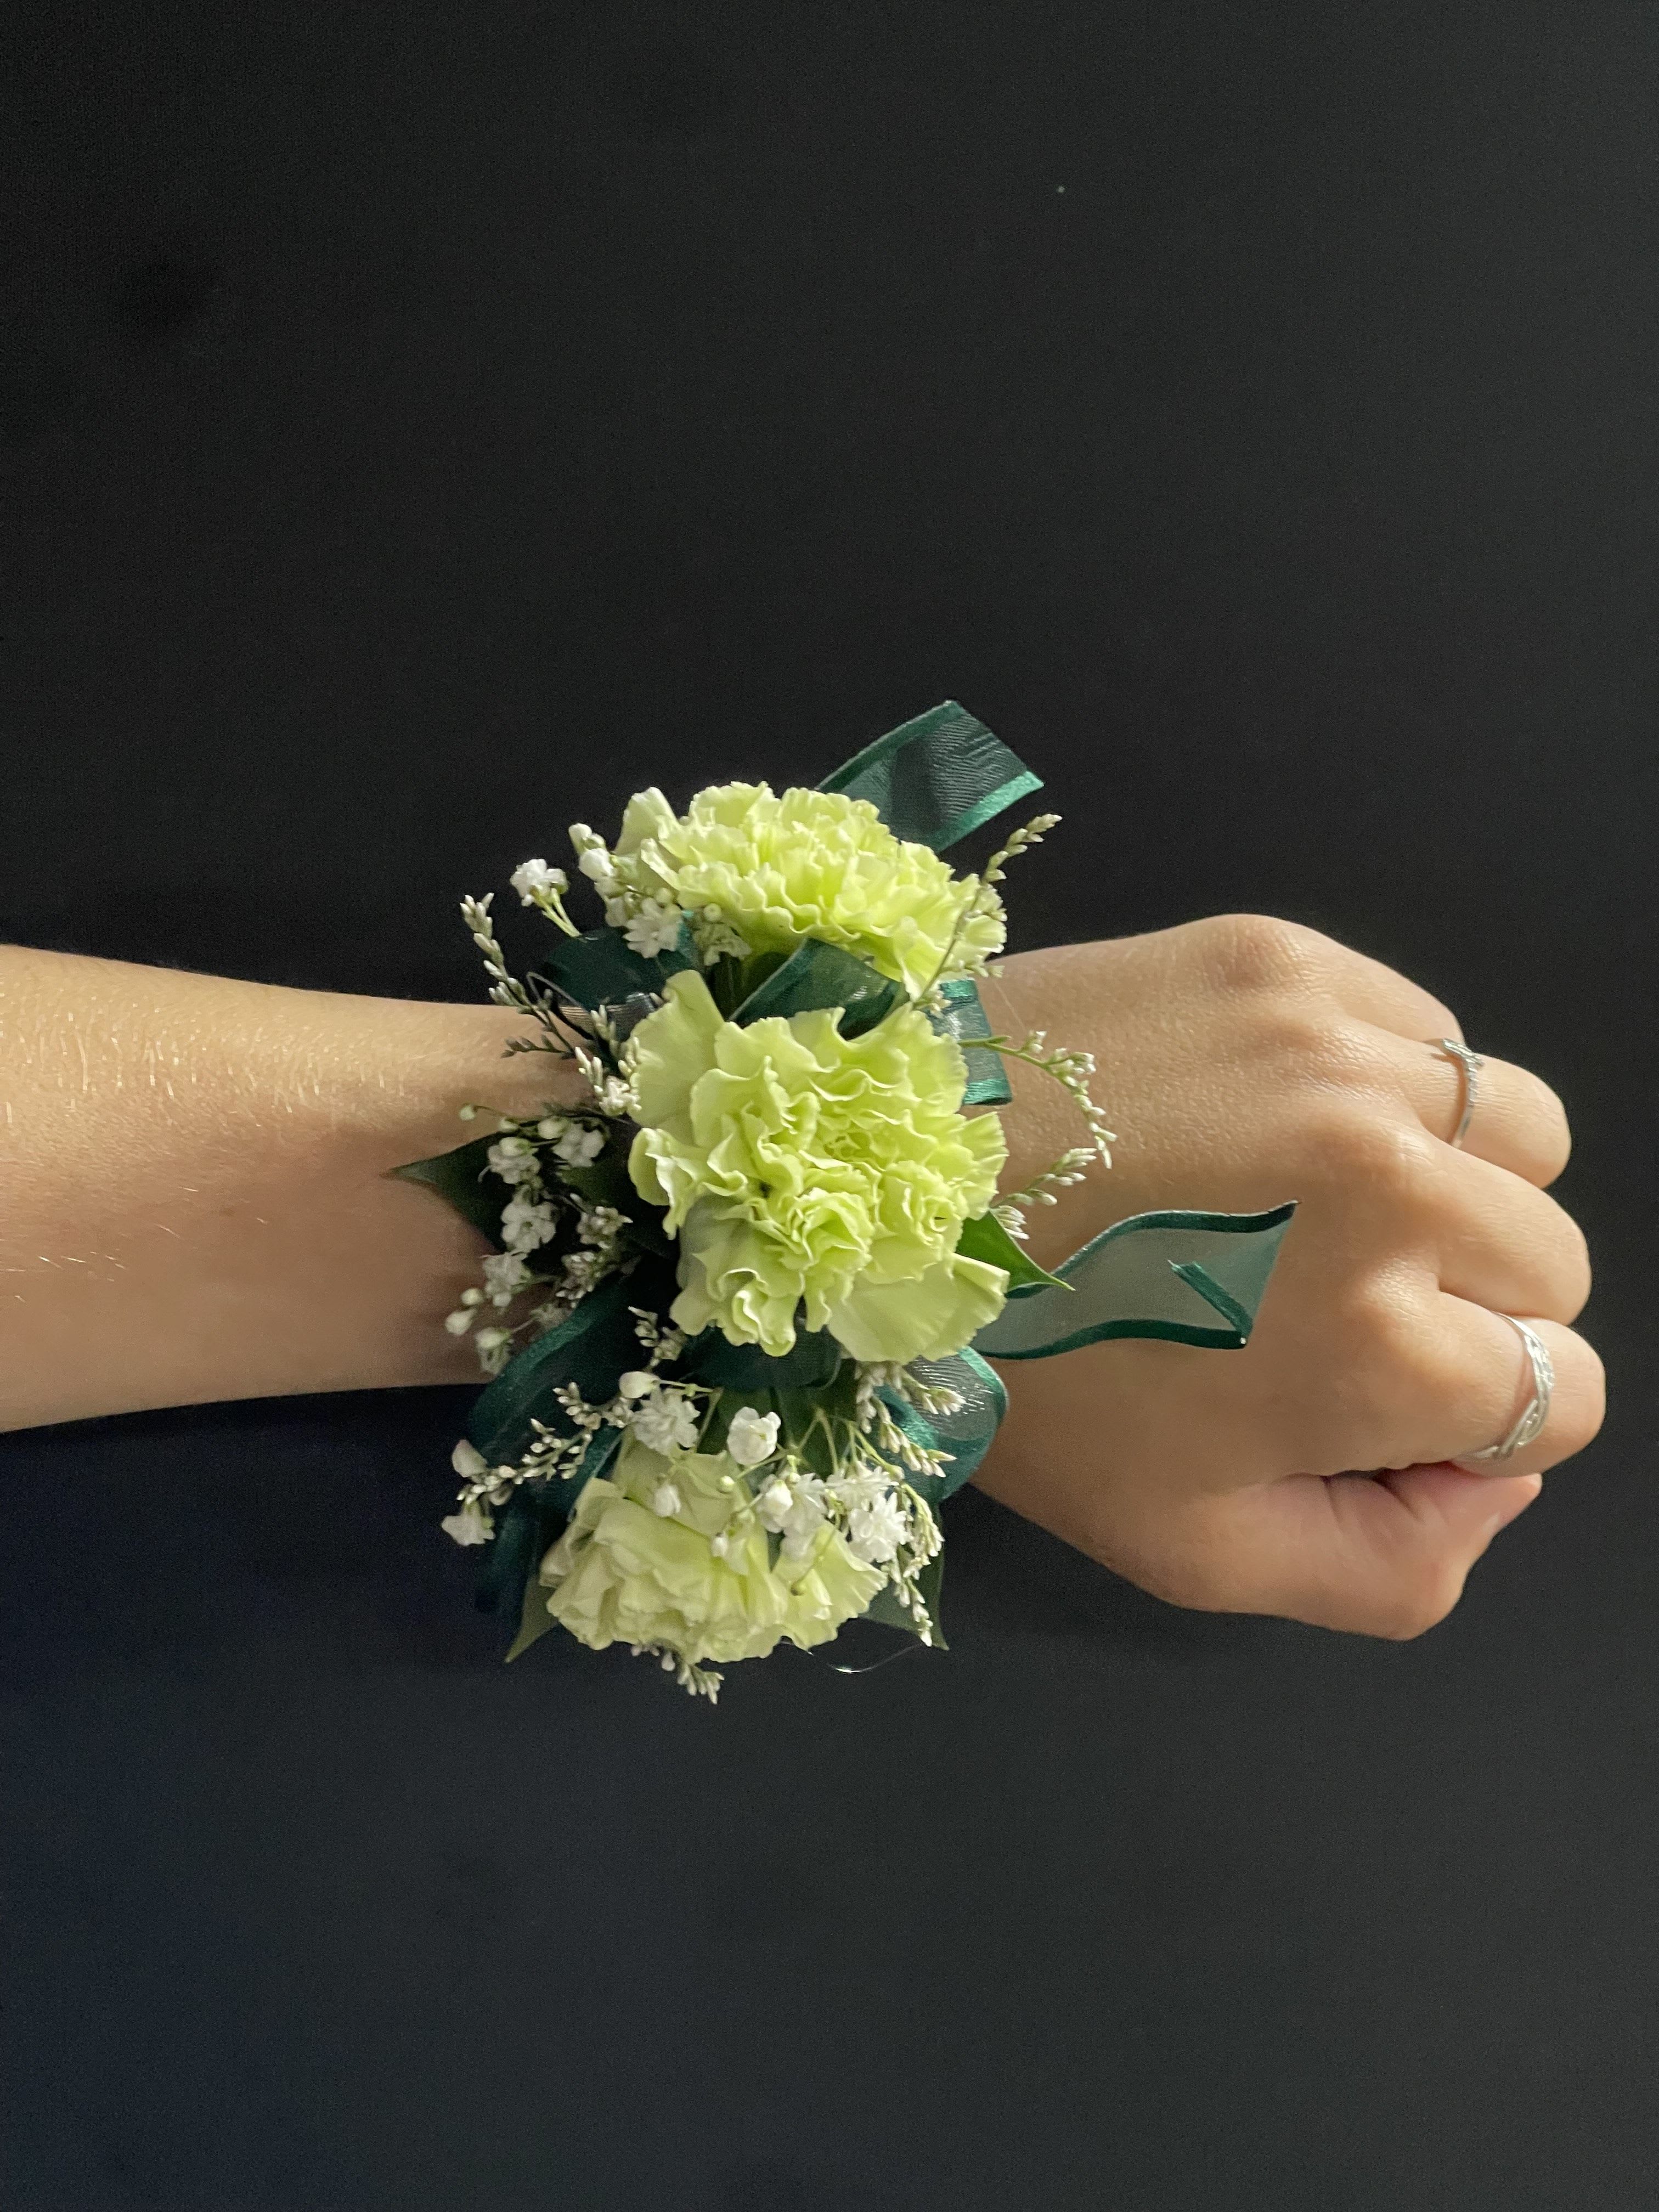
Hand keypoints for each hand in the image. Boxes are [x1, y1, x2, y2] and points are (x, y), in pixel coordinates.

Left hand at [975, 916, 1603, 1638]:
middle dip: (1467, 1307)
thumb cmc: (1025, 1379)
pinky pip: (1431, 1032)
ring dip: (1453, 1183)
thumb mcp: (1195, 1550)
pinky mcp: (1288, 961)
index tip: (1366, 1397)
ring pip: (1521, 1135)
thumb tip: (1497, 1480)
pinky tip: (1273, 1119)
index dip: (1469, 1416)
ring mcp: (1345, 1057)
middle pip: (1551, 1265)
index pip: (1555, 1395)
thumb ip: (1391, 1565)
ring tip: (1318, 1203)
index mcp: (1383, 1350)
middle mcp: (1398, 1187)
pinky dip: (1389, 1085)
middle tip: (1326, 1304)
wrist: (875, 1191)